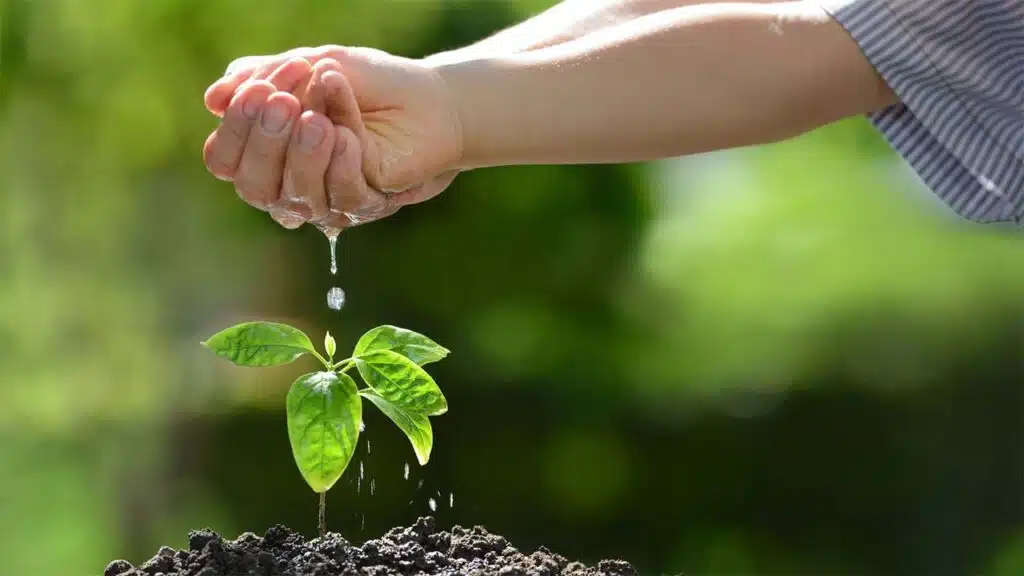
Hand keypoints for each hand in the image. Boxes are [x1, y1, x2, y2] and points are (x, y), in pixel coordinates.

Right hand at [202, 46, 462, 229]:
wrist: (432, 99)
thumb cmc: (370, 83)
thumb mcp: (313, 65)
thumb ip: (265, 78)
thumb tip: (215, 98)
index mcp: (267, 153)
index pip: (225, 159)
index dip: (235, 129)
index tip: (259, 90)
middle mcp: (290, 184)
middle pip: (253, 186)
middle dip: (264, 144)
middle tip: (285, 104)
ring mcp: (327, 200)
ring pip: (295, 198)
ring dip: (303, 156)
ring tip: (319, 120)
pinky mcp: (366, 204)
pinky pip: (343, 197)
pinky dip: (340, 166)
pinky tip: (346, 138)